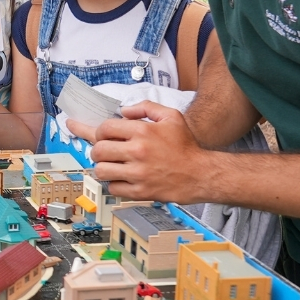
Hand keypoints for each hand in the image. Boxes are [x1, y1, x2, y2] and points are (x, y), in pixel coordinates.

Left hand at [67, 101, 215, 204]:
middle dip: (98, 150)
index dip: (99, 131)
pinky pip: (113, 188)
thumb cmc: (186, 146)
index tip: (102, 135)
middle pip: (98, 150)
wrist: (202, 173)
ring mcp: (138, 173)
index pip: (104, 129)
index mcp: (143, 131)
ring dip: (103, 168)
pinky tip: (122, 179)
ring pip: (101, 170)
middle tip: (105, 152)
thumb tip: (123, 111)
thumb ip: (146, 107)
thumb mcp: (171, 116)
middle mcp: (138, 151)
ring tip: (111, 166)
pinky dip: (114, 184)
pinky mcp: (141, 191)